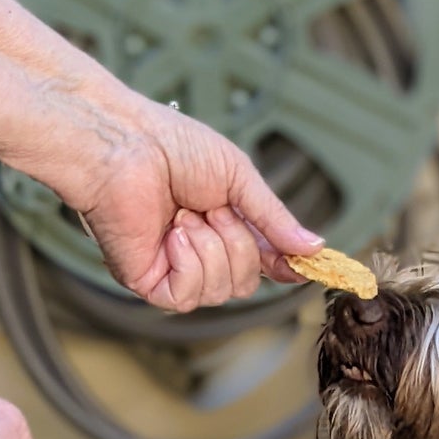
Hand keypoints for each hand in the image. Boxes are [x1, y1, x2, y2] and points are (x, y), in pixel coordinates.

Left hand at [72, 102, 323, 311]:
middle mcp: (200, 254)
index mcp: (223, 228)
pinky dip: (188, 262)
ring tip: (184, 214)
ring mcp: (175, 271)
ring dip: (211, 248)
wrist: (123, 143)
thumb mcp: (239, 177)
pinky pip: (189, 295)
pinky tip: (173, 234)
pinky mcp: (150, 282)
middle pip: (245, 284)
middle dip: (239, 245)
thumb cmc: (170, 145)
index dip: (284, 267)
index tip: (307, 265)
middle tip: (212, 208)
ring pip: (221, 292)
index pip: (263, 265)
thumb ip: (275, 219)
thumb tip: (315, 247)